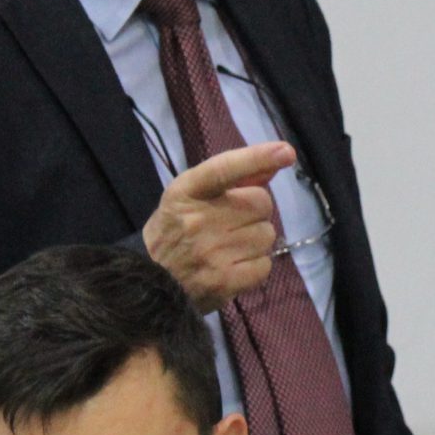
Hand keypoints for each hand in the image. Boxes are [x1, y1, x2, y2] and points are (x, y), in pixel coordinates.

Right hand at [143, 142, 292, 310]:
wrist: (149, 282)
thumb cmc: (176, 230)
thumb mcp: (192, 195)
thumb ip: (236, 175)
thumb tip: (280, 158)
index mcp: (186, 192)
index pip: (224, 168)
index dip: (257, 157)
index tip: (285, 152)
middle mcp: (197, 219)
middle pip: (261, 203)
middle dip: (255, 212)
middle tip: (233, 224)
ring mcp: (211, 252)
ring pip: (267, 235)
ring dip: (256, 240)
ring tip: (231, 247)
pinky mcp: (223, 281)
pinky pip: (265, 265)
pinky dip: (256, 266)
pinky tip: (235, 266)